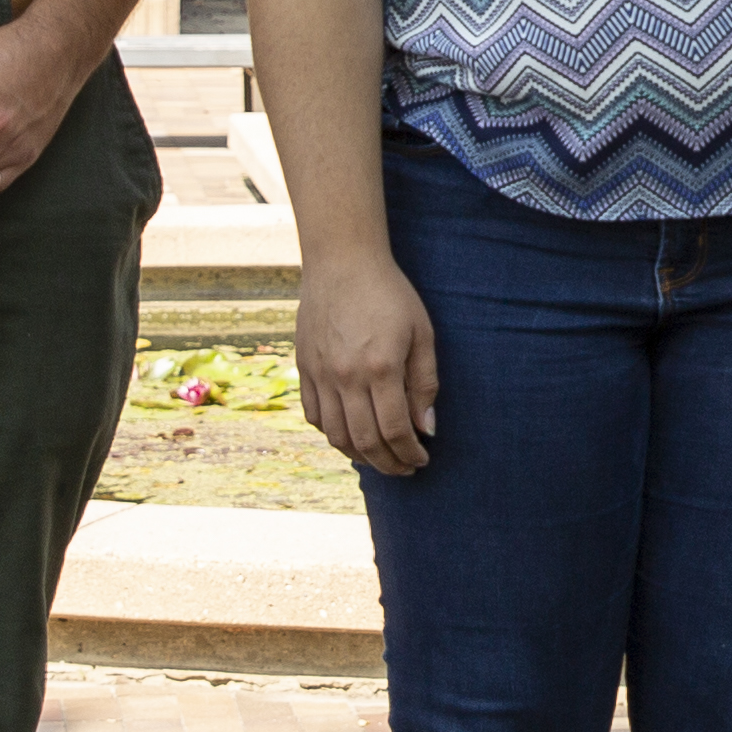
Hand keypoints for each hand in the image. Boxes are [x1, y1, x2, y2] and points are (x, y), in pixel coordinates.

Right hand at [299, 248, 439, 474]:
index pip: (396, 430)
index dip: (410, 453)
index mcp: (380, 368)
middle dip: (388, 464)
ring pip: (336, 435)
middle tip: (404, 468)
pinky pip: (314, 416)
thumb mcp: (421, 333)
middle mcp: (346, 377)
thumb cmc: (390, 294)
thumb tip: (427, 429)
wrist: (342, 262)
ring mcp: (320, 374)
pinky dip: (332, 434)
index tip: (422, 459)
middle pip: (365, 441)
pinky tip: (350, 434)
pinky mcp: (304, 368)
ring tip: (379, 457)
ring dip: (359, 456)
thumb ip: (425, 383)